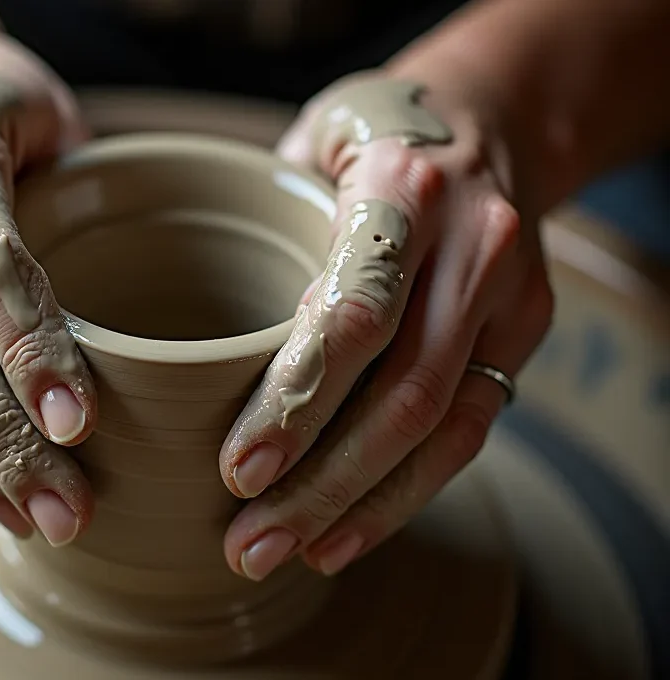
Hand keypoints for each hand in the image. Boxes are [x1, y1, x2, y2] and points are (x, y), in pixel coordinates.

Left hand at [219, 71, 553, 580]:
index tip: (237, 470)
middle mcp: (473, 245)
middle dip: (319, 482)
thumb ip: (264, 233)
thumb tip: (189, 343)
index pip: (354, 312)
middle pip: (401, 392)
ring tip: (283, 553)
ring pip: (440, 427)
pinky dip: (405, 493)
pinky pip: (469, 433)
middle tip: (245, 543)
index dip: (297, 400)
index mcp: (404, 189)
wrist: (489, 120)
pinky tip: (344, 535)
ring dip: (358, 505)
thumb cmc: (368, 137)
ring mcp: (509, 296)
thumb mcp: (306, 149)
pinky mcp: (522, 336)